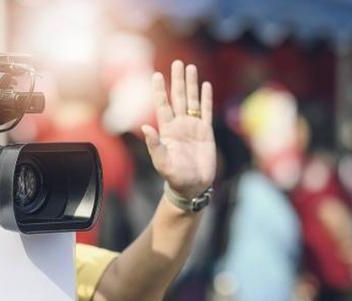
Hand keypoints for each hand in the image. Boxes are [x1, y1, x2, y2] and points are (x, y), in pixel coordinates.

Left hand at [142, 60, 215, 198]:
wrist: (193, 186)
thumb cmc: (174, 176)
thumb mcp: (162, 161)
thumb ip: (154, 145)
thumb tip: (145, 128)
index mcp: (167, 130)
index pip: (162, 105)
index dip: (160, 90)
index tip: (157, 75)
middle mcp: (179, 125)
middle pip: (178, 97)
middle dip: (177, 80)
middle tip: (177, 62)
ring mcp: (193, 127)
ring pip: (192, 101)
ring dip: (191, 84)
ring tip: (190, 67)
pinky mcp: (206, 132)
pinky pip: (206, 111)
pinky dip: (206, 98)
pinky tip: (206, 85)